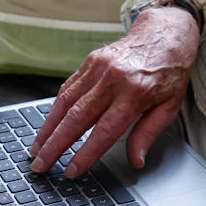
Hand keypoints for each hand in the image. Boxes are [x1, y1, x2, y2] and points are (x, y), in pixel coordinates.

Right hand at [28, 6, 200, 177]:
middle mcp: (113, 80)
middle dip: (55, 145)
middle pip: (77, 118)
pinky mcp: (90, 61)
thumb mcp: (169, 107)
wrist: (165, 34)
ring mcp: (99, 68)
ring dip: (48, 128)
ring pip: (65, 102)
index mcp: (135, 94)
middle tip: (40, 165)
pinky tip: (48, 124)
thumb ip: (148, 134)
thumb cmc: (169, 73)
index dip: (85, 154)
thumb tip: (135, 160)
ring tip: (37, 148)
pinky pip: (68, 87)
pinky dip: (55, 108)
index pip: (104, 131)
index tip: (71, 171)